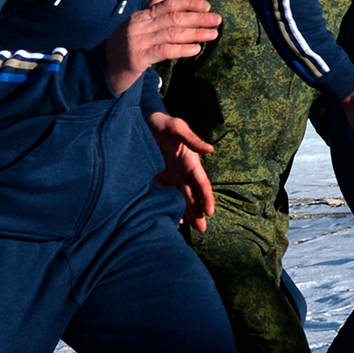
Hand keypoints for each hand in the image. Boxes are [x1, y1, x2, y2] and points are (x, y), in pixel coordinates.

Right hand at [104, 0, 220, 95]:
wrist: (100, 70)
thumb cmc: (122, 47)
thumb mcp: (137, 25)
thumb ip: (151, 6)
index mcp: (140, 15)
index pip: (168, 4)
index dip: (188, 4)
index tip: (207, 6)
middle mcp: (139, 25)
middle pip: (173, 18)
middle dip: (198, 18)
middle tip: (217, 19)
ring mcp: (137, 41)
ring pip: (171, 34)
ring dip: (195, 33)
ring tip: (212, 34)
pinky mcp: (137, 58)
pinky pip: (164, 51)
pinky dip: (181, 49)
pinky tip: (196, 49)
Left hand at [148, 112, 215, 230]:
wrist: (143, 122)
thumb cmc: (162, 123)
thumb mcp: (177, 128)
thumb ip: (192, 140)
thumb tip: (211, 149)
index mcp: (191, 162)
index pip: (202, 183)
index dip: (207, 197)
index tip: (210, 212)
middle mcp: (183, 172)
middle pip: (193, 195)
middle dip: (198, 212)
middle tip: (202, 230)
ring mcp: (171, 177)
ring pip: (182, 198)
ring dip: (188, 213)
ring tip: (194, 229)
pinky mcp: (159, 179)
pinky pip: (167, 196)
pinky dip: (171, 208)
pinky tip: (173, 221)